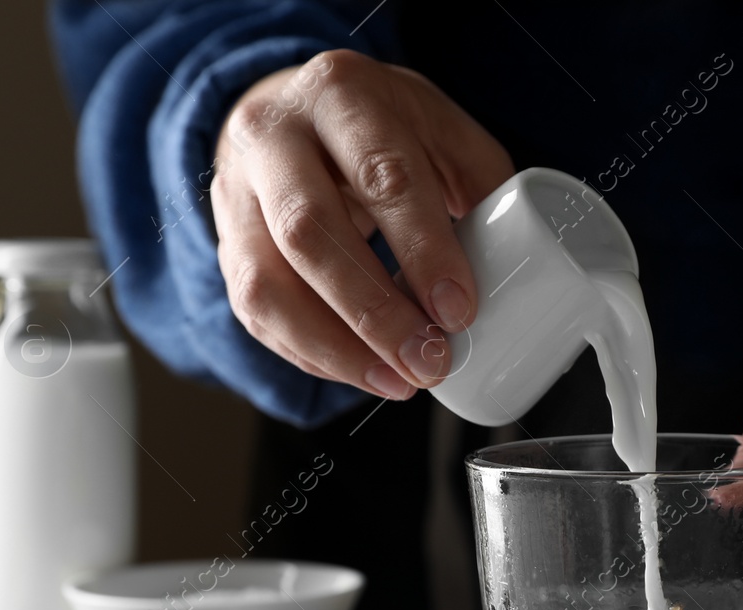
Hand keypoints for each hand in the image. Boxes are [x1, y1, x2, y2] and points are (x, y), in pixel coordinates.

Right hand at [211, 50, 512, 398]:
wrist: (289, 109)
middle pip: (310, 232)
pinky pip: (255, 312)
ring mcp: (237, 192)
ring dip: (337, 348)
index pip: (381, 175)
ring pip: (267, 284)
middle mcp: (274, 136)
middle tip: (429, 362)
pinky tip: (363, 374)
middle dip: (375, 312)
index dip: (422, 250)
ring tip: (397, 382)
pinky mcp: (225, 244)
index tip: (458, 311)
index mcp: (341, 93)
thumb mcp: (438, 129)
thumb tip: (517, 269)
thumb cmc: (377, 126)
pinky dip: (312, 354)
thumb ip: (481, 187)